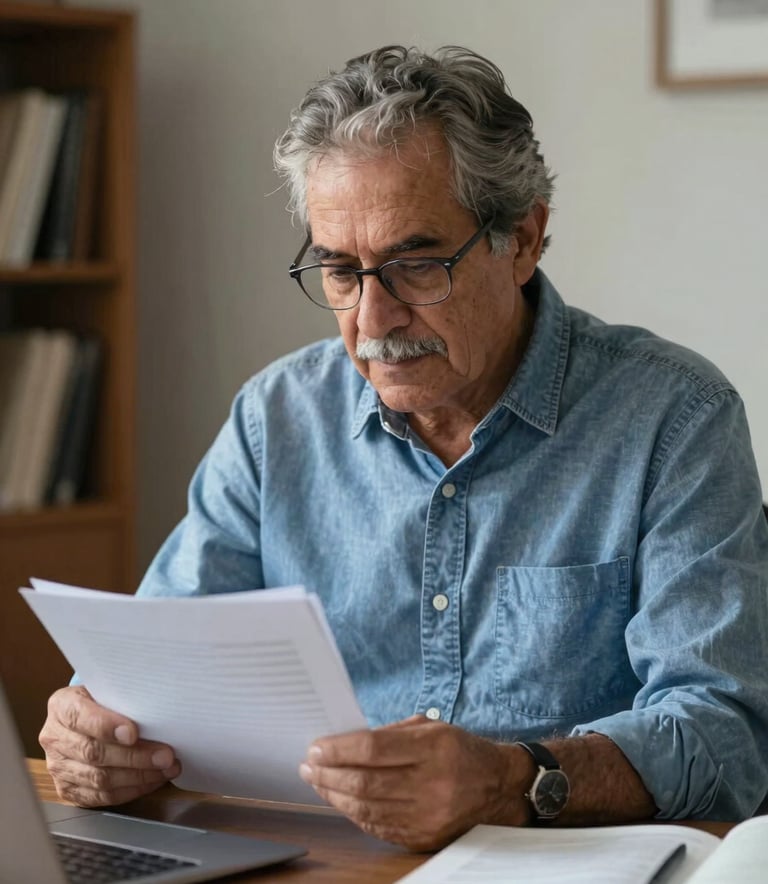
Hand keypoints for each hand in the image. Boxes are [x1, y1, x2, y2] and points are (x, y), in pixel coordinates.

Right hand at [39, 685, 180, 806]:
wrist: (84, 716)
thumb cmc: (102, 700)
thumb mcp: (107, 689)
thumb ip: (123, 698)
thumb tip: (158, 711)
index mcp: (62, 706)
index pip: (81, 718)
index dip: (107, 727)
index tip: (134, 733)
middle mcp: (54, 738)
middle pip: (94, 753)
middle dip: (135, 757)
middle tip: (165, 756)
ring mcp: (59, 767)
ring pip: (100, 779)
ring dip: (139, 777)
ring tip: (166, 769)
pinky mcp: (68, 790)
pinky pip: (101, 797)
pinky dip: (131, 790)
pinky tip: (152, 780)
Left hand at [298, 715, 529, 850]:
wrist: (497, 787)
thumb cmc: (459, 750)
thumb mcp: (431, 728)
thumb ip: (390, 734)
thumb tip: (345, 743)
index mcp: (434, 748)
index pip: (373, 749)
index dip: (339, 749)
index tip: (316, 746)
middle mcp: (432, 784)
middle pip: (365, 782)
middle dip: (329, 773)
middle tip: (309, 764)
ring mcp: (428, 816)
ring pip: (366, 808)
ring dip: (334, 794)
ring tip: (317, 781)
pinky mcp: (424, 838)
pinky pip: (378, 827)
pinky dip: (353, 813)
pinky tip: (340, 800)